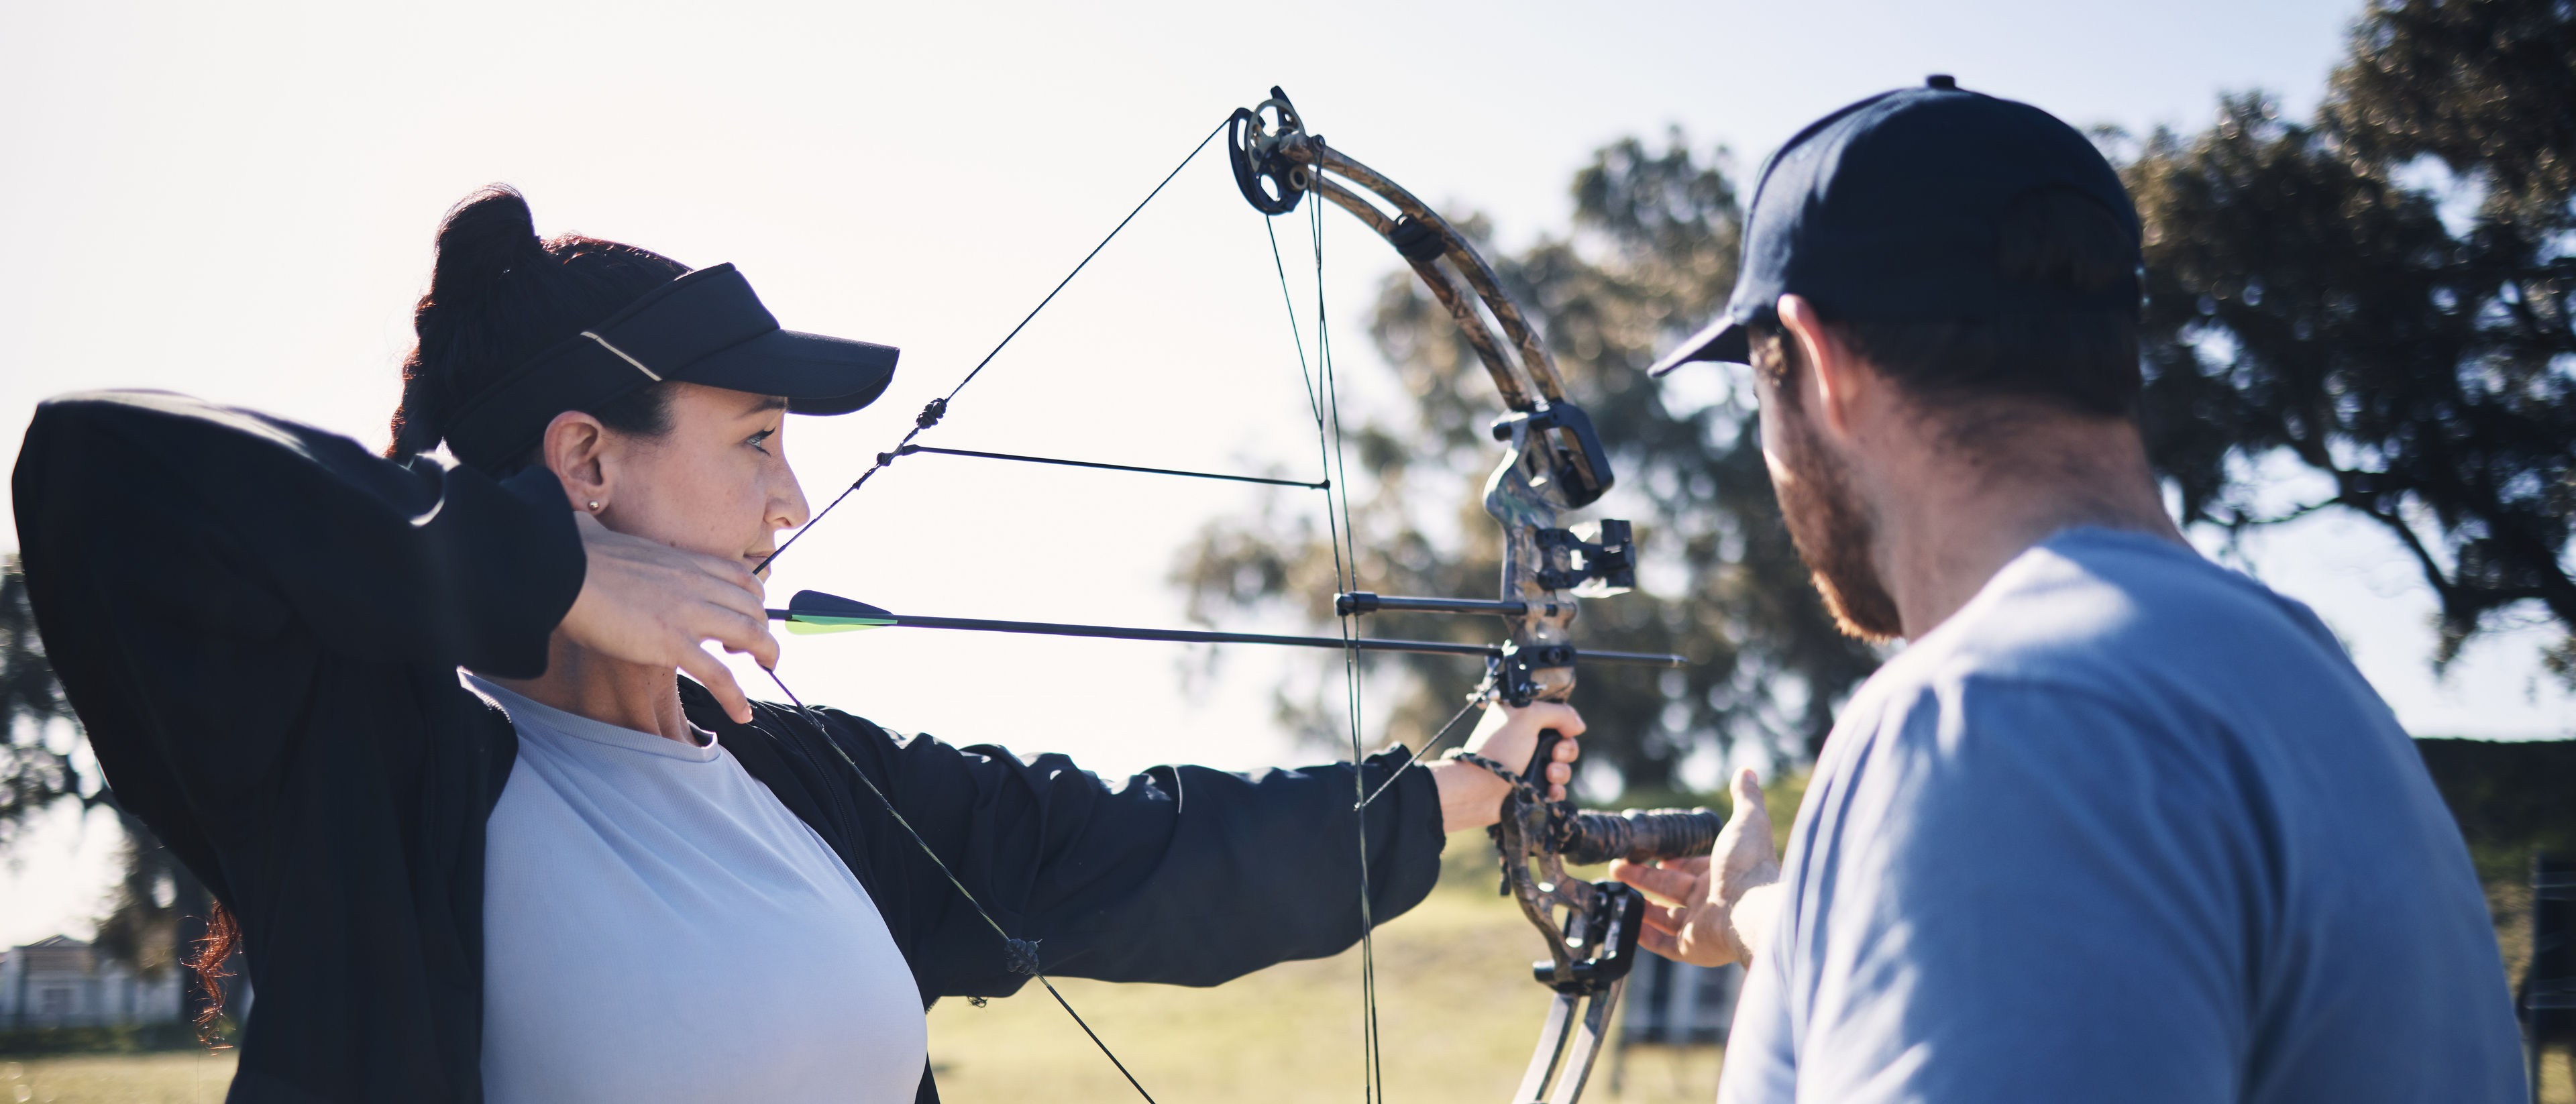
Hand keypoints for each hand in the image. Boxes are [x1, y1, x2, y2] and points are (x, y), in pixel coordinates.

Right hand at [556, 511, 776, 723]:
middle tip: (756, 649)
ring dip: (766, 654)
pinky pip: (720, 674)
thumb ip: (640, 557)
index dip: (755, 600)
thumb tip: (605, 534)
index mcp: (687, 561)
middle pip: (753, 607)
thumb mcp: (627, 549)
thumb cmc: (580, 557)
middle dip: (763, 629)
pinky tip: (742, 714)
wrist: (562, 568)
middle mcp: (697, 584)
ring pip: (750, 635)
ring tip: (768, 669)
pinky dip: (736, 697)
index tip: (749, 616)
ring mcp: (688, 613)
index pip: (743, 578)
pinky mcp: (673, 642)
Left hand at [1431, 700, 1583, 832]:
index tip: (1563, 731)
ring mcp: (1529, 765)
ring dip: (1561, 771)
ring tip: (1548, 774)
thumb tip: (1578, 725)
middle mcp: (1526, 741)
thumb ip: (1559, 712)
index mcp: (1522, 719)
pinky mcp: (1531, 788)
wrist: (1479, 789)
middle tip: (1554, 754)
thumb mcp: (1528, 717)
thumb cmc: (1499, 749)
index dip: (1565, 725)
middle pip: (1564, 743)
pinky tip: (1549, 791)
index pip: (1557, 717)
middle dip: (1565, 750)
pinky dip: (1556, 790)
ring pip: (1563, 767)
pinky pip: (1556, 789)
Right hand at [1610, 767, 1779, 966]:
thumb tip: (1746, 770)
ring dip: (1640, 905)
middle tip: (1618, 866)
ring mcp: (1701, 927)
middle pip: (1670, 889)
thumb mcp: (1747, 821)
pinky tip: (1627, 924)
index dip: (1671, 860)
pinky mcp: (1692, 948)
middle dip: (1643, 877)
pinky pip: (1663, 944)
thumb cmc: (1750, 866)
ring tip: (1614, 890)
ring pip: (1664, 917)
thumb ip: (1746, 797)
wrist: (1753, 910)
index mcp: (1721, 874)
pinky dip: (1644, 936)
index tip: (1650, 852)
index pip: (1690, 867)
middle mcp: (1711, 901)